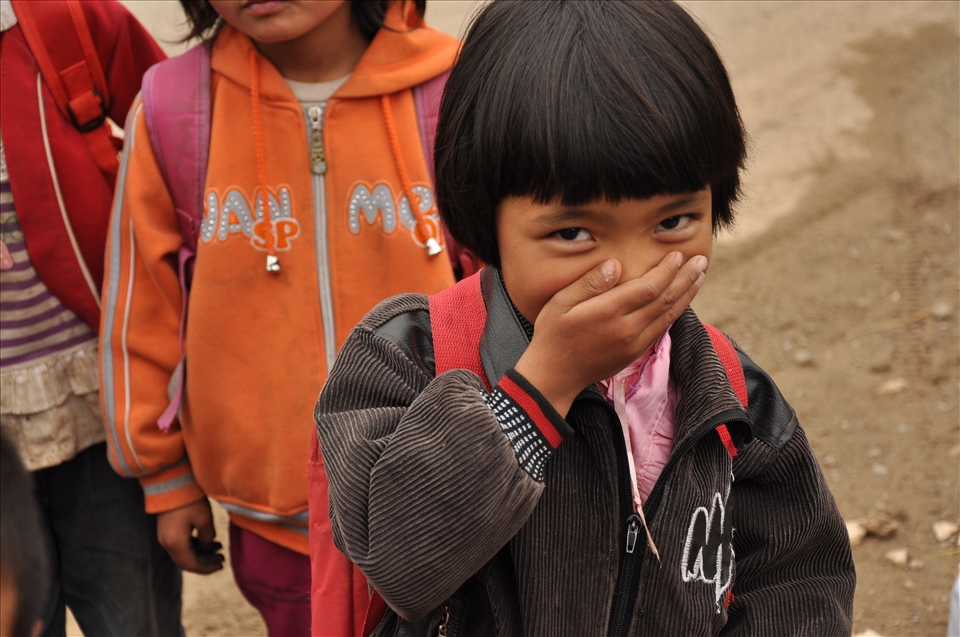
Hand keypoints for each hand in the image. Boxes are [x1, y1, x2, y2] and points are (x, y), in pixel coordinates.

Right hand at [157, 498, 223, 573]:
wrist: (171, 483)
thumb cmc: (189, 500)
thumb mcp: (204, 519)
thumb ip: (208, 538)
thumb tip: (208, 547)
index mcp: (175, 543)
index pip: (191, 564)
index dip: (207, 568)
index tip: (221, 566)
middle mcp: (167, 543)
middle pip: (187, 561)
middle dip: (205, 562)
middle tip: (222, 558)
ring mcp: (165, 537)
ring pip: (185, 553)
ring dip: (201, 553)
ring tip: (219, 548)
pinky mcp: (167, 530)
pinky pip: (181, 544)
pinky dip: (195, 545)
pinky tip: (209, 540)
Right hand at [514, 252, 706, 416]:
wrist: (554, 375)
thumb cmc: (552, 334)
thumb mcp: (560, 302)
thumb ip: (589, 283)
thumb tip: (615, 265)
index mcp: (609, 312)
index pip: (649, 287)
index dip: (667, 270)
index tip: (677, 255)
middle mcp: (627, 328)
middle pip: (665, 299)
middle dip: (685, 278)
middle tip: (701, 260)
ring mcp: (633, 343)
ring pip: (669, 315)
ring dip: (687, 294)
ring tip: (700, 276)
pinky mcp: (634, 353)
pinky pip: (662, 329)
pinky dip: (675, 312)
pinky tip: (682, 300)